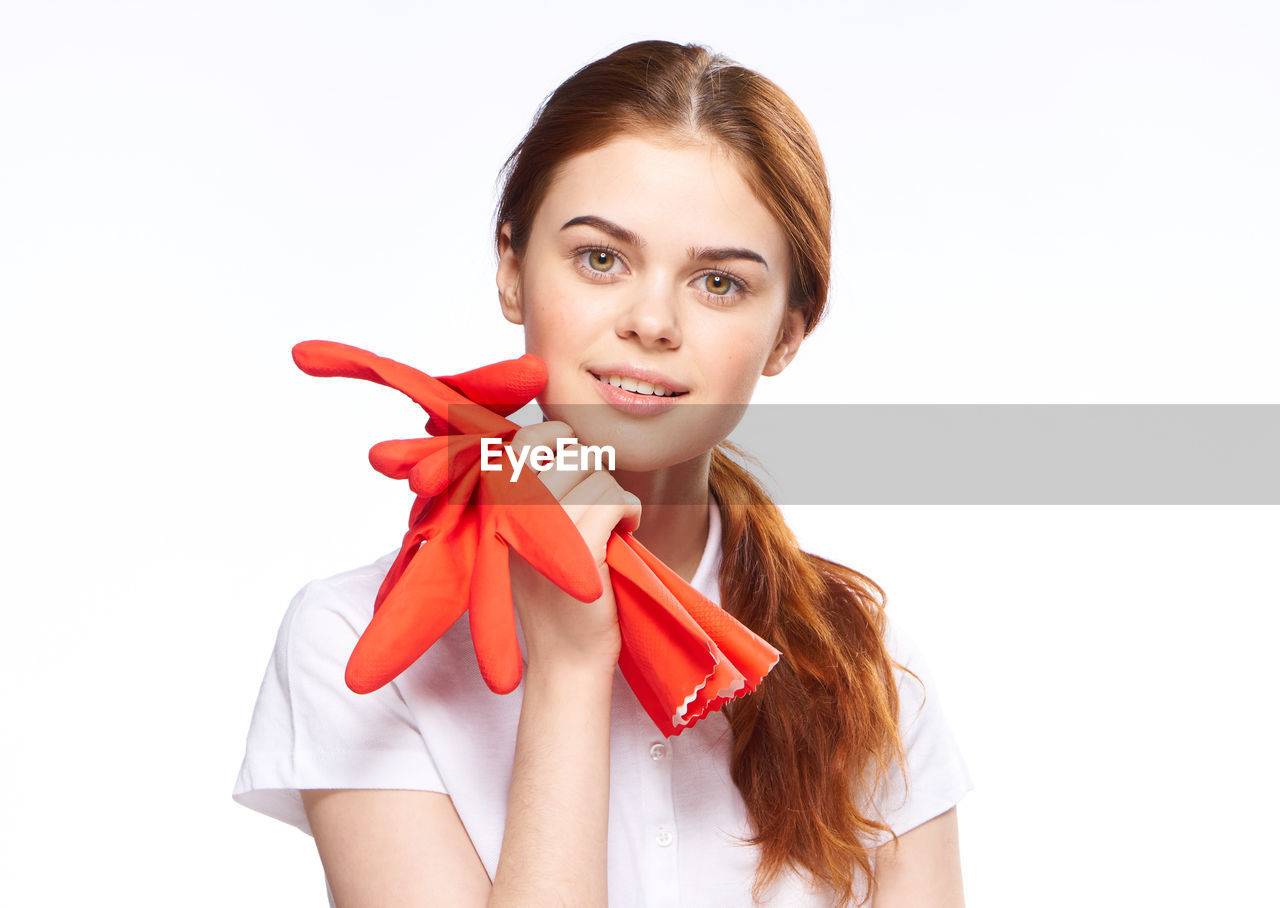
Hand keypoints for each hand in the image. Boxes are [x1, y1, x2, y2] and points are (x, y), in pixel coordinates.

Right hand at [506, 420, 640, 675]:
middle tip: (598, 504)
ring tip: (612, 523)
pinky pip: (614, 500)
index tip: (573, 451)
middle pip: (568, 454)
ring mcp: (544, 530)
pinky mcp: (578, 549)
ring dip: (615, 495)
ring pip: (597, 476)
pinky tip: (627, 530)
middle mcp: (511, 513)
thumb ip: (531, 493)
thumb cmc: (552, 594)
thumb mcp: (527, 538)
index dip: (554, 435)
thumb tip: (564, 441)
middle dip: (593, 472)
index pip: (523, 441)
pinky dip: (629, 510)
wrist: (566, 659)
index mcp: (494, 507)